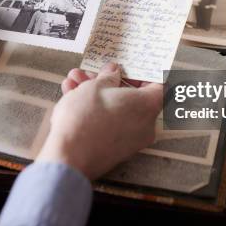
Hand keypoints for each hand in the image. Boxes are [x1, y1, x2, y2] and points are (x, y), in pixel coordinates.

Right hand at [36, 63, 162, 179]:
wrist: (68, 158)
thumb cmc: (85, 118)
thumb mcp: (95, 86)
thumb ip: (108, 77)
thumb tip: (114, 73)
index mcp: (147, 106)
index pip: (158, 85)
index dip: (142, 72)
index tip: (127, 66)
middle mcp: (145, 125)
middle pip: (131, 96)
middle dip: (109, 81)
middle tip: (93, 72)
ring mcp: (131, 140)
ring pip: (116, 109)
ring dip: (96, 93)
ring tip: (75, 81)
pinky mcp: (115, 151)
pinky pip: (109, 124)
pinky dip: (94, 111)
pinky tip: (72, 96)